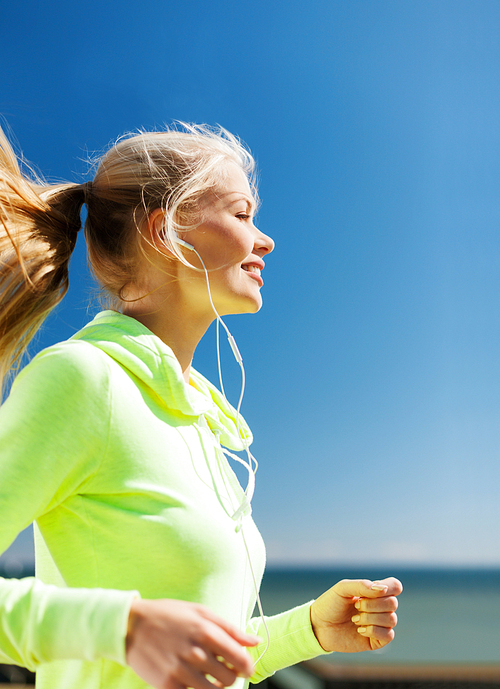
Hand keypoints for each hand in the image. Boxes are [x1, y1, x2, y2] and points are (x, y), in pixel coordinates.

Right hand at [126, 598, 259, 688]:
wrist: (132, 626)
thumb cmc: (169, 615)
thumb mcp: (201, 612)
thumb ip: (230, 629)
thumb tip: (255, 641)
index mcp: (206, 632)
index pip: (240, 659)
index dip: (247, 666)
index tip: (245, 666)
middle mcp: (195, 653)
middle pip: (229, 679)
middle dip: (230, 675)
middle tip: (221, 667)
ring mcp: (181, 671)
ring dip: (215, 685)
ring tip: (207, 673)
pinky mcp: (168, 686)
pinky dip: (195, 688)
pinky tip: (190, 677)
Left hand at [310, 577, 401, 652]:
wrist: (318, 626)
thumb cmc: (330, 604)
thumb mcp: (342, 588)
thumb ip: (362, 585)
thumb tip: (383, 589)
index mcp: (373, 592)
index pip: (395, 586)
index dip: (390, 588)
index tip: (371, 591)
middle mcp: (379, 607)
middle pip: (393, 603)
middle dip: (372, 604)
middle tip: (356, 606)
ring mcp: (379, 624)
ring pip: (392, 619)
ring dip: (370, 618)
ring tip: (355, 619)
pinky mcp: (376, 640)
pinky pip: (388, 635)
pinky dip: (374, 631)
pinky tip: (359, 630)